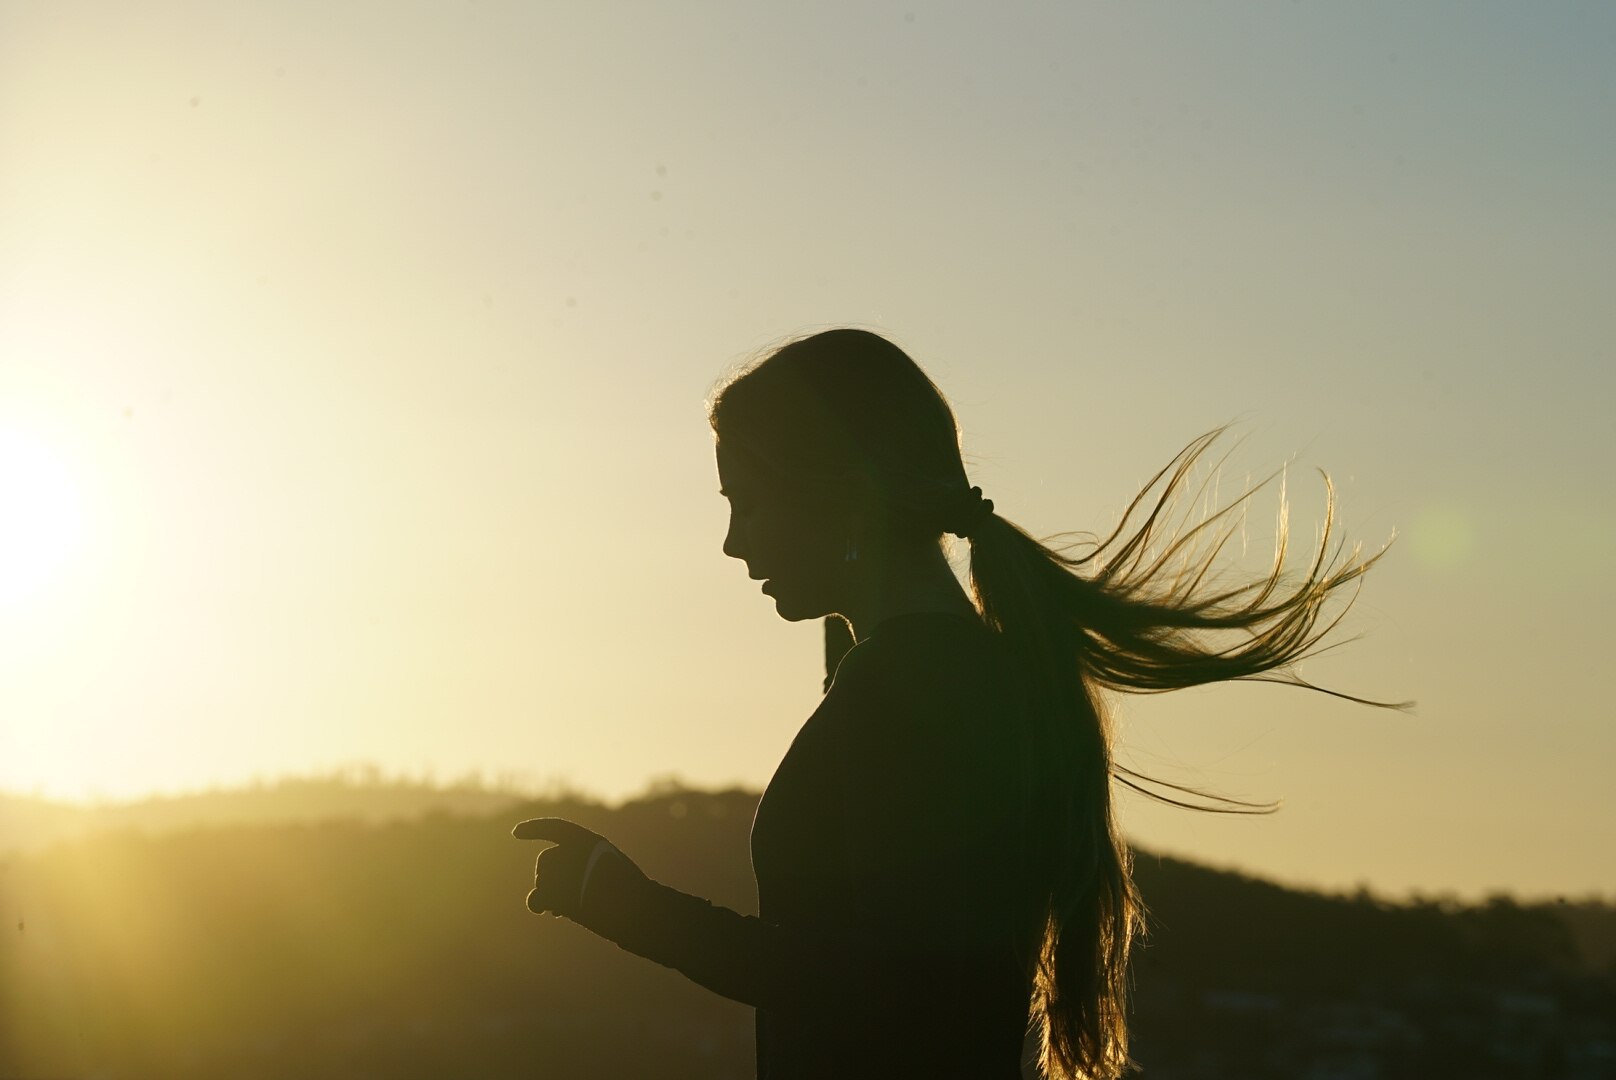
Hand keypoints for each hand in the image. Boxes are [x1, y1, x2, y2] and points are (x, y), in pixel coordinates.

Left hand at [512, 817, 647, 920]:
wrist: (639, 912)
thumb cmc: (630, 895)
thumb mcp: (608, 873)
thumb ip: (579, 873)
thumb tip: (540, 896)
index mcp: (591, 842)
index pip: (556, 829)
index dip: (535, 829)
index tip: (515, 833)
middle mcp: (576, 851)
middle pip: (546, 861)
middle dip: (549, 878)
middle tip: (565, 898)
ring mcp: (566, 871)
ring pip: (542, 881)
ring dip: (550, 895)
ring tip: (571, 907)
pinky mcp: (558, 893)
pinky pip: (539, 898)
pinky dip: (542, 904)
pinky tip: (558, 912)